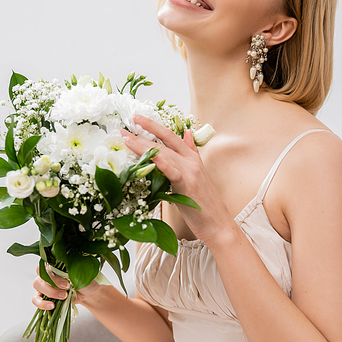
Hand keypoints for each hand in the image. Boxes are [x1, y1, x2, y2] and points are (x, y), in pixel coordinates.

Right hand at [32, 264, 101, 309]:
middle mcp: (48, 271)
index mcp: (56, 262)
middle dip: (53, 284)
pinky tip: (51, 306)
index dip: (54, 275)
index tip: (67, 283)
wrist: (88, 293)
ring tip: (63, 297)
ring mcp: (45, 283)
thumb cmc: (86, 280)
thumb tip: (68, 270)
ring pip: (37, 286)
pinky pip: (36, 299)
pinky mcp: (44, 295)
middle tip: (66, 289)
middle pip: (41, 275)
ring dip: (49, 293)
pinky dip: (41, 303)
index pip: (47, 264)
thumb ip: (74, 270)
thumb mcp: (83, 273)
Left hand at [121, 114, 231, 243]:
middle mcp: (191, 161)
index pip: (170, 136)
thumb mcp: (198, 174)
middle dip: (142, 133)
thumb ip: (192, 153)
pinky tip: (149, 157)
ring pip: (164, 153)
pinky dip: (161, 163)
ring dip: (143, 146)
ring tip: (127, 139)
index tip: (137, 118)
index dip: (153, 125)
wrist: (218, 223)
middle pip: (164, 142)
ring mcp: (190, 172)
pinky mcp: (188, 186)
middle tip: (123, 128)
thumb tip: (187, 133)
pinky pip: (172, 172)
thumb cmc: (204, 203)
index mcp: (192, 158)